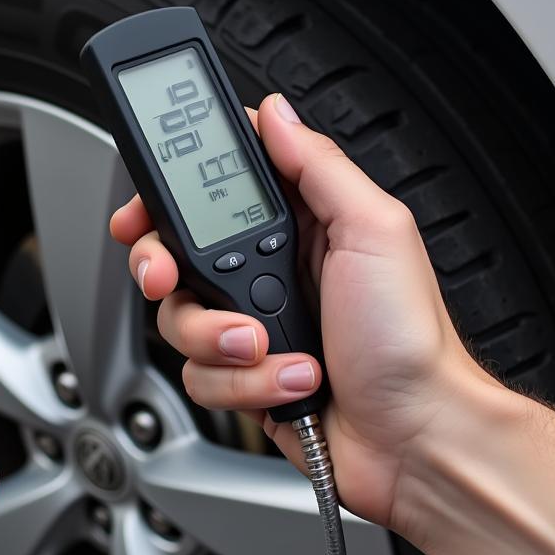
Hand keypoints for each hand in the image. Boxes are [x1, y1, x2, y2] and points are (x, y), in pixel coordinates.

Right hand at [110, 92, 491, 535]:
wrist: (413, 439)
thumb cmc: (409, 339)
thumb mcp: (374, 231)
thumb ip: (319, 167)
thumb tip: (277, 114)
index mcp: (296, 227)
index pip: (211, 190)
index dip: (166, 194)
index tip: (141, 206)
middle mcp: (266, 273)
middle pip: (172, 255)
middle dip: (162, 269)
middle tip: (168, 277)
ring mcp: (250, 327)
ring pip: (178, 321)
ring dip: (220, 339)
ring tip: (272, 344)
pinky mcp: (242, 378)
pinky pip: (199, 375)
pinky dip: (244, 383)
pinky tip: (291, 379)